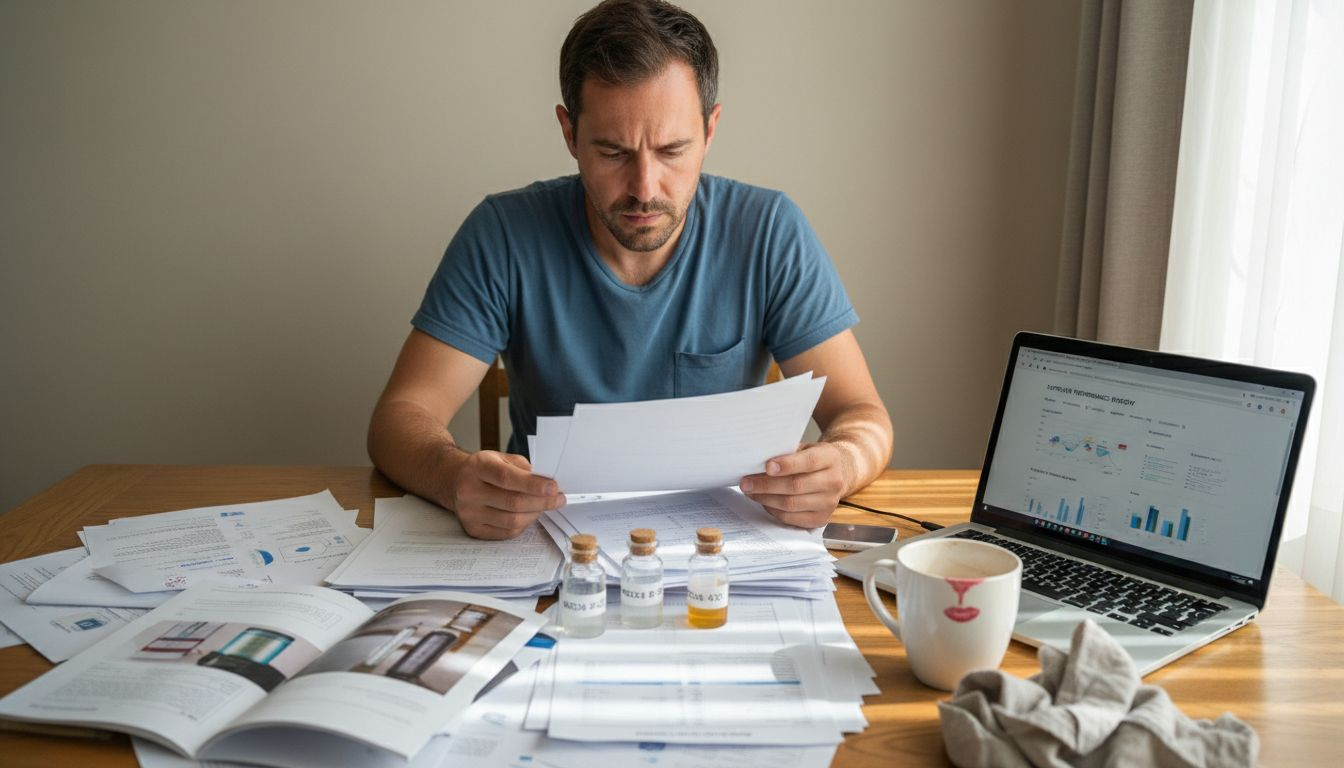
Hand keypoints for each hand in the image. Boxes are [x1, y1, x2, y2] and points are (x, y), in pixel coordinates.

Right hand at [450, 451, 565, 539]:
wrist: (455, 481)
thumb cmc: (485, 469)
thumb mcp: (502, 458)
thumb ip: (524, 469)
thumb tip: (548, 485)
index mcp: (477, 467)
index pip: (506, 478)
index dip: (533, 485)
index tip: (554, 488)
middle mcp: (469, 491)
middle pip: (512, 502)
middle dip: (541, 502)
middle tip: (558, 499)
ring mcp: (469, 513)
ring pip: (512, 521)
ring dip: (535, 514)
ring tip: (544, 506)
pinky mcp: (473, 529)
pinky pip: (507, 532)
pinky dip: (524, 524)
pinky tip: (529, 515)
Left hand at [739, 442, 847, 528]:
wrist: (836, 475)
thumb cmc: (814, 460)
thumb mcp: (806, 448)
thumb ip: (787, 452)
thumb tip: (758, 460)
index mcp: (830, 458)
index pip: (808, 462)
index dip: (786, 465)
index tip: (767, 466)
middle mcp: (833, 481)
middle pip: (796, 486)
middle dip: (766, 485)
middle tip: (746, 482)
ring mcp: (829, 503)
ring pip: (791, 504)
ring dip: (766, 498)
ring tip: (751, 491)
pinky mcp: (820, 519)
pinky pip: (790, 518)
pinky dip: (773, 510)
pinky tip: (764, 501)